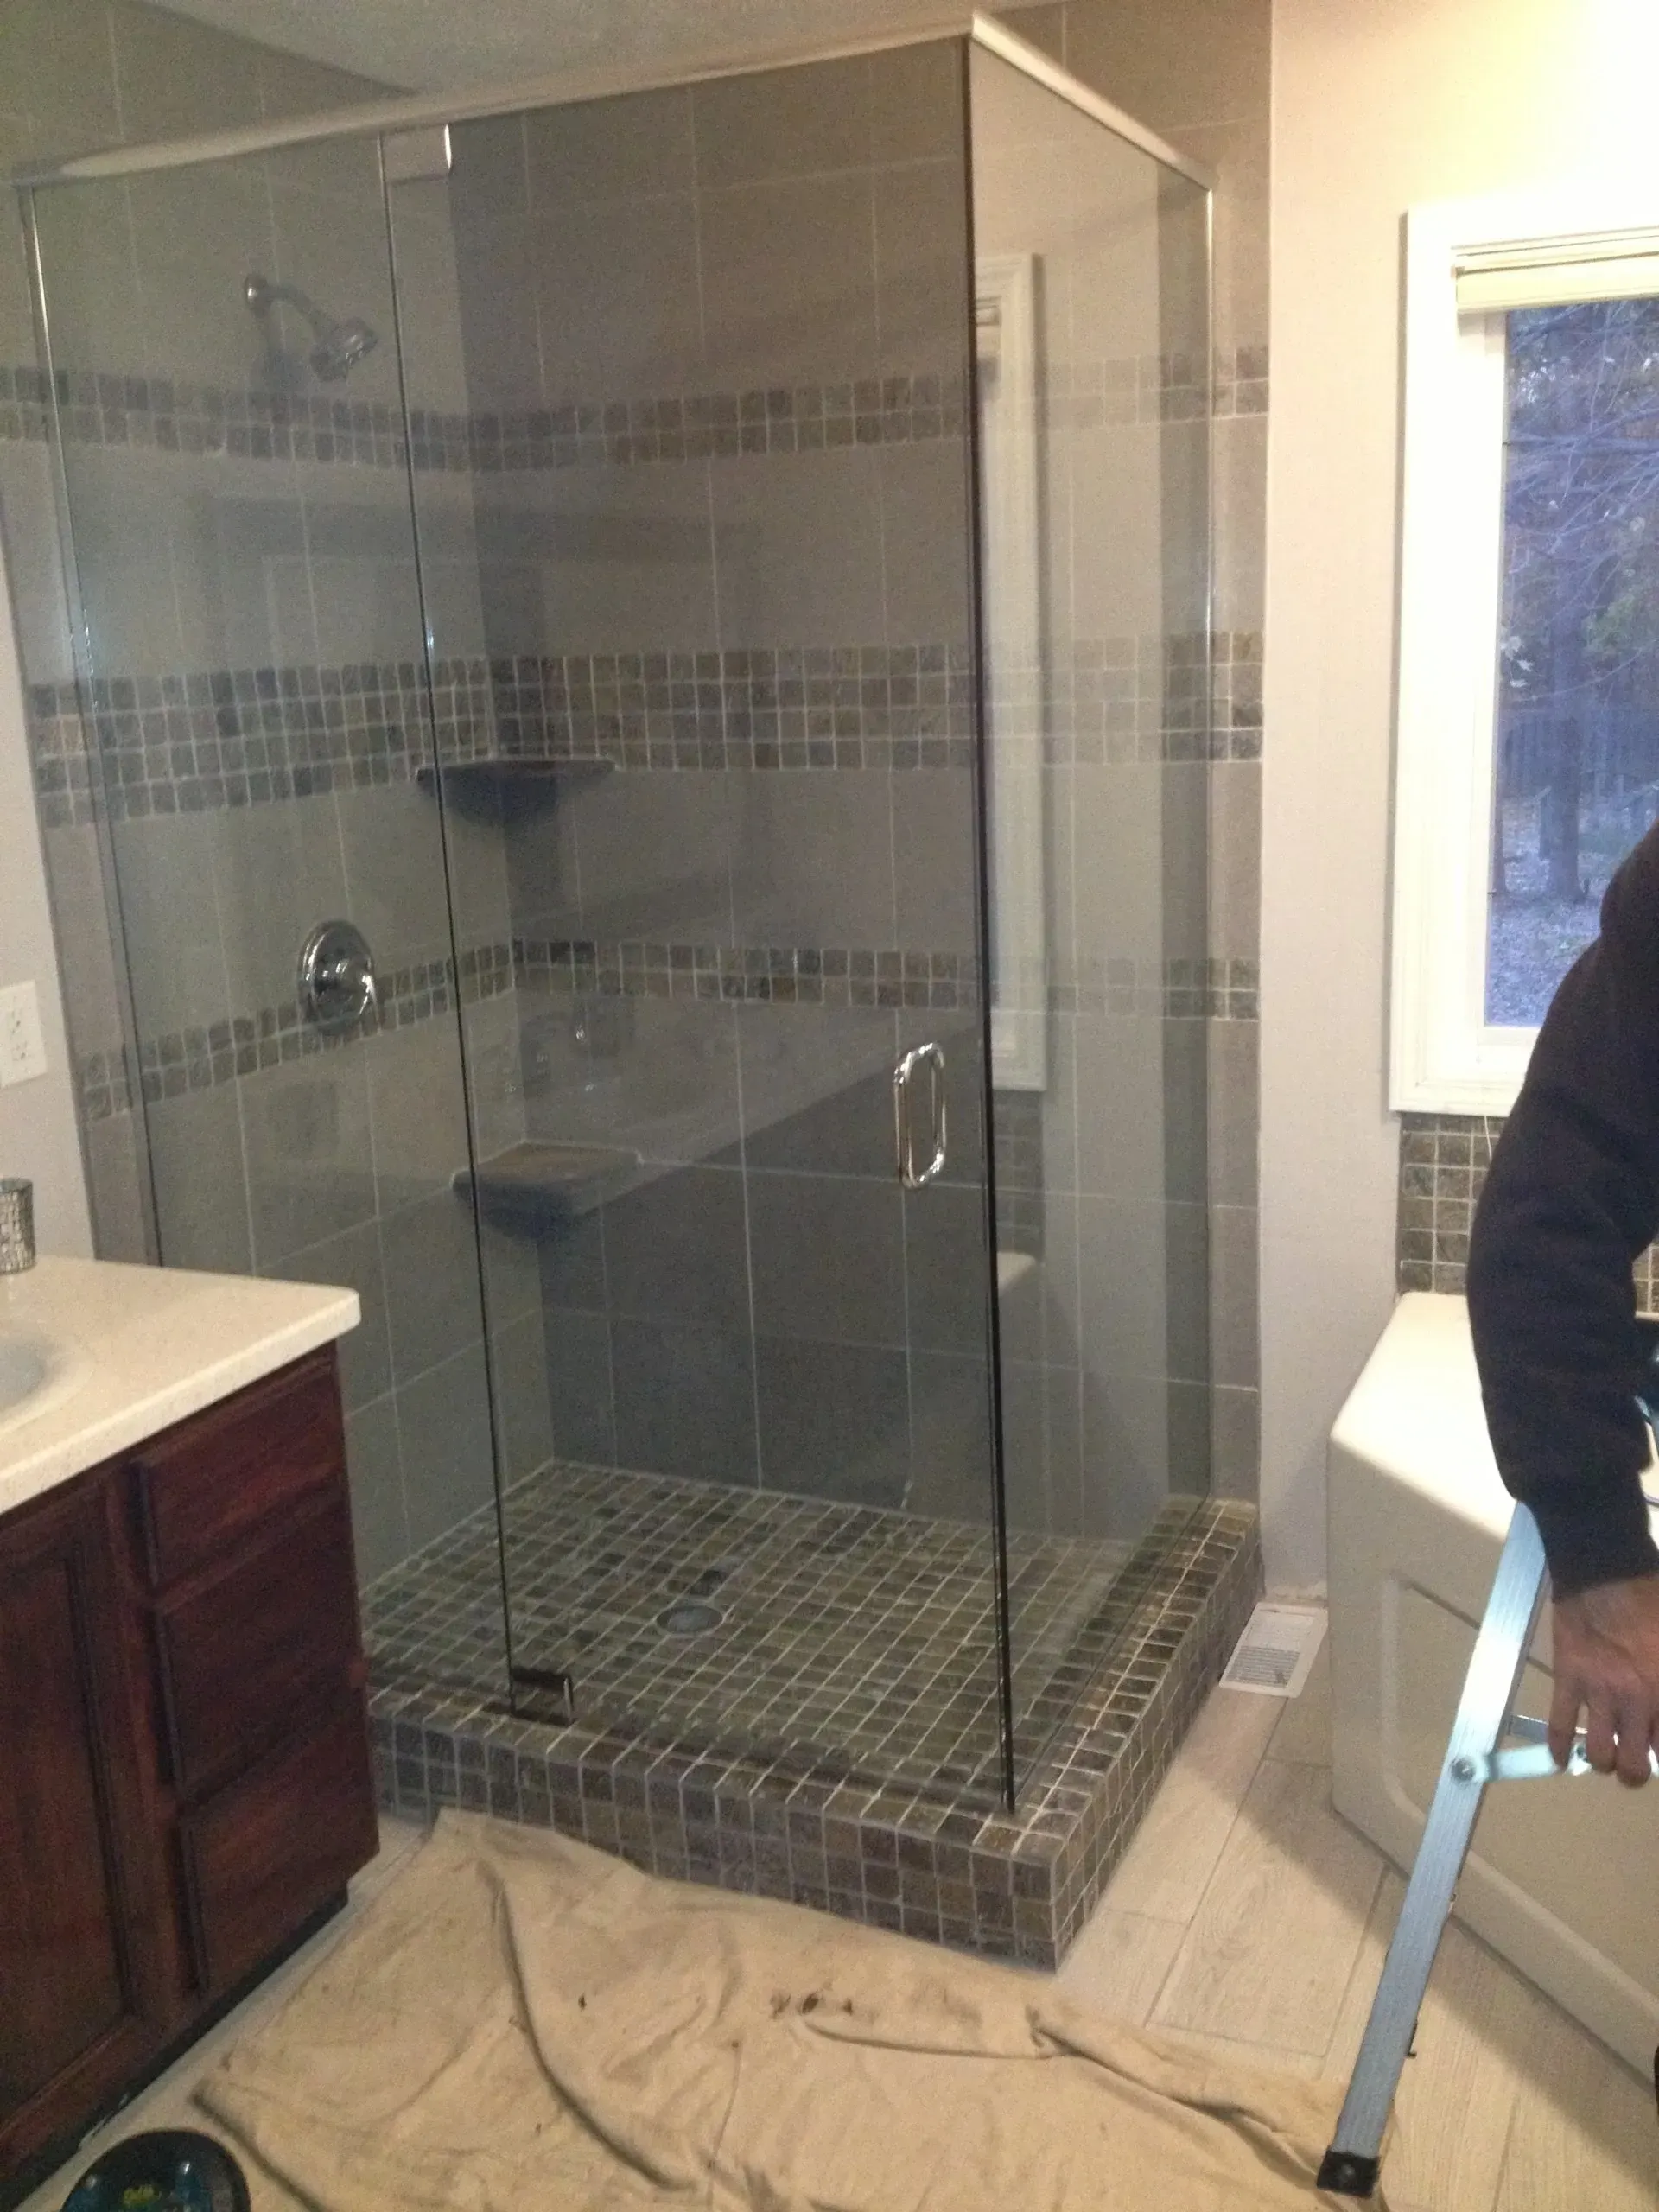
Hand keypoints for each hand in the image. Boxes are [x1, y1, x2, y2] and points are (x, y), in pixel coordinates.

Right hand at [1549, 1576, 1658, 1785]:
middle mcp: (1636, 1700)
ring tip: (1604, 1755)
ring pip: (1599, 1754)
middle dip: (1634, 1773)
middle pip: (1634, 1765)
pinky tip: (1561, 1759)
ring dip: (1603, 1762)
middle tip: (1633, 1762)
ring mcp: (1599, 1692)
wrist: (1605, 1571)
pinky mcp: (1568, 1679)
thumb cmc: (1651, 1599)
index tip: (1656, 1749)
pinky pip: (1559, 1724)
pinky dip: (1558, 1748)